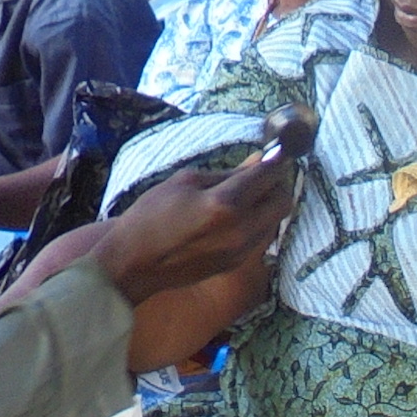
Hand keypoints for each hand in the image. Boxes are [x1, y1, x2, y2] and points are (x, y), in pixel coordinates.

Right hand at [92, 159, 293, 305]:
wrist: (134, 263)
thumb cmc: (151, 216)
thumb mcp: (185, 181)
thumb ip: (227, 173)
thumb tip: (259, 161)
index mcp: (224, 204)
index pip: (267, 176)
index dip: (276, 160)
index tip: (277, 152)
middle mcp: (240, 230)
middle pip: (282, 200)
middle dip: (278, 182)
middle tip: (263, 173)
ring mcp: (241, 251)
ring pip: (276, 220)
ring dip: (270, 203)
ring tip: (249, 193)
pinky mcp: (237, 263)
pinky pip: (262, 236)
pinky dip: (259, 221)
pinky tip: (239, 215)